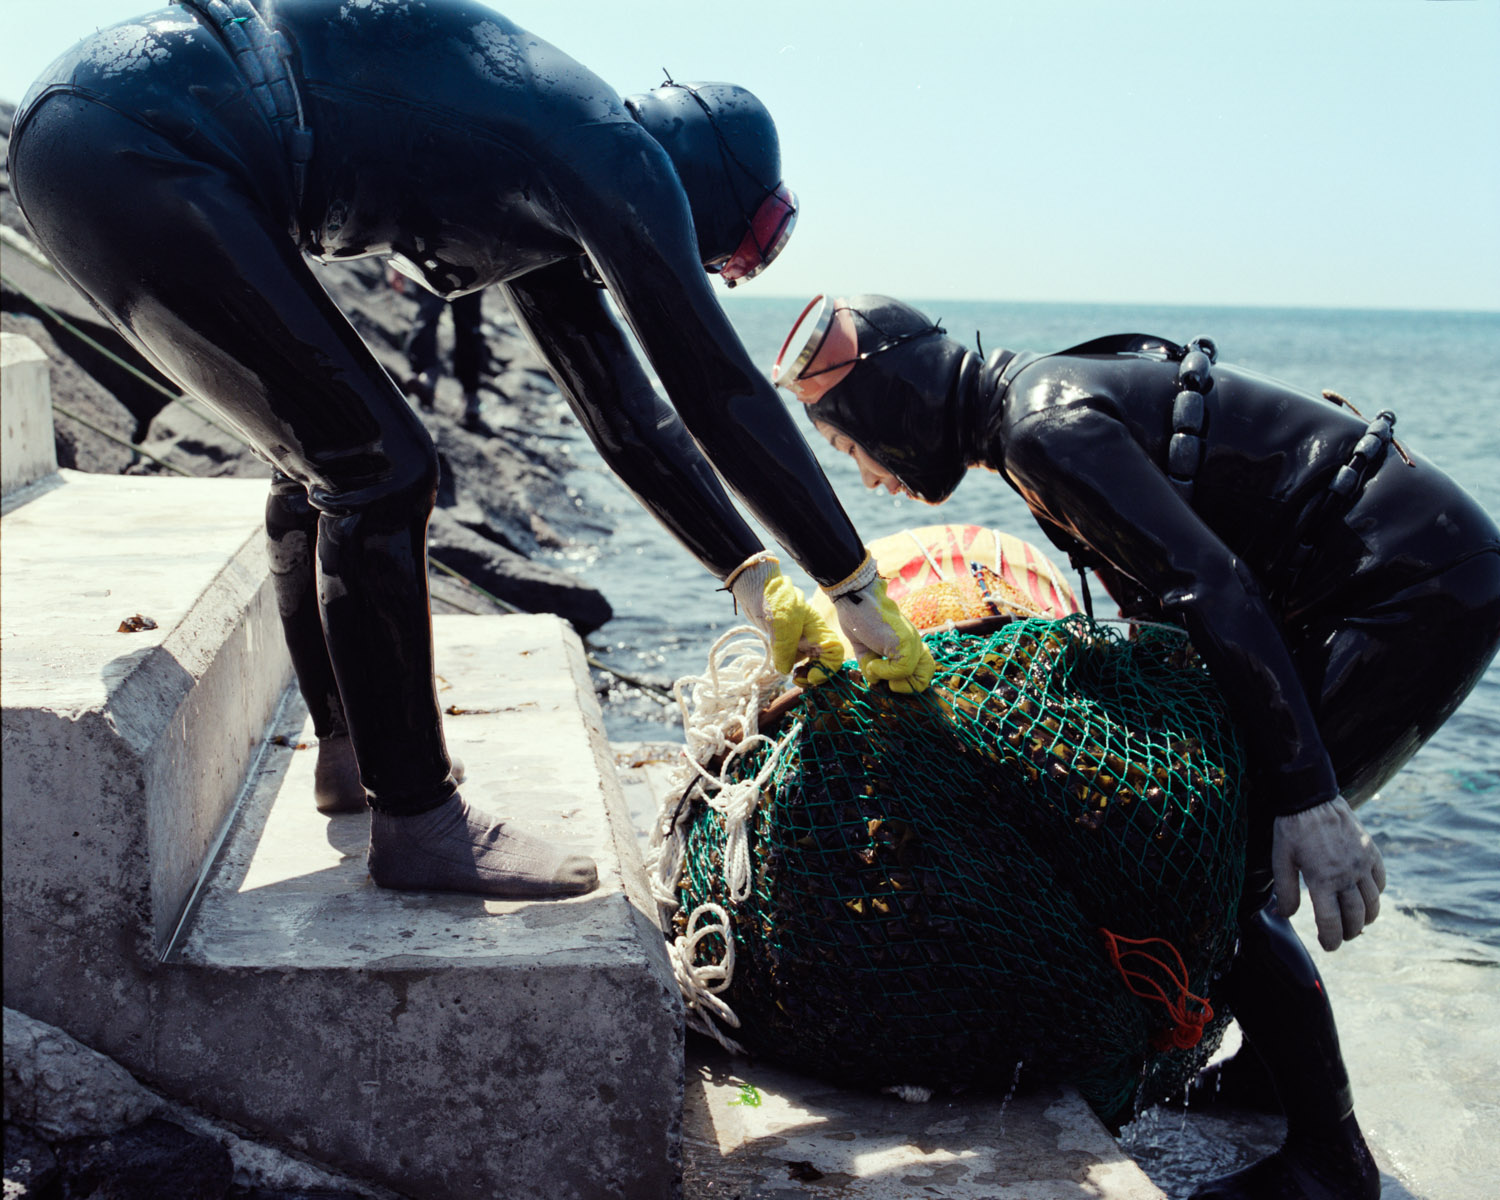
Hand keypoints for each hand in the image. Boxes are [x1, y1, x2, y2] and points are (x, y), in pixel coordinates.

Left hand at [728, 555, 843, 682]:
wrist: (757, 588)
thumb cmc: (775, 603)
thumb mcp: (782, 630)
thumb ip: (785, 654)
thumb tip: (785, 672)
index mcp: (818, 630)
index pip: (834, 653)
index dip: (827, 669)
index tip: (811, 677)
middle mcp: (812, 636)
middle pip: (823, 661)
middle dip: (814, 674)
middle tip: (799, 680)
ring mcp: (800, 638)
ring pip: (808, 661)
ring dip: (802, 672)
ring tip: (792, 676)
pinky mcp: (787, 640)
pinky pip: (793, 657)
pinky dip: (789, 665)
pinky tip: (780, 666)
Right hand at [824, 558, 934, 693]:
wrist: (855, 598)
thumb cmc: (858, 620)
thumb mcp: (866, 650)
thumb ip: (873, 667)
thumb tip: (876, 681)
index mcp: (909, 644)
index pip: (920, 672)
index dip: (903, 682)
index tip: (881, 676)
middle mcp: (915, 643)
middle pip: (924, 678)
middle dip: (903, 686)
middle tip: (882, 677)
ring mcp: (913, 643)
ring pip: (916, 678)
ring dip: (895, 680)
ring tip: (877, 669)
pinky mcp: (905, 643)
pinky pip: (901, 671)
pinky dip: (882, 671)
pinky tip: (870, 660)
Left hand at [1272, 795, 1384, 950]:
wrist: (1312, 798)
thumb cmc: (1292, 829)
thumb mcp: (1281, 860)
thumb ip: (1285, 890)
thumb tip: (1285, 915)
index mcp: (1322, 879)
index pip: (1331, 922)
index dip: (1331, 940)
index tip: (1328, 946)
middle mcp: (1346, 874)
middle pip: (1356, 917)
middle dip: (1349, 932)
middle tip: (1341, 936)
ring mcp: (1362, 863)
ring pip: (1373, 903)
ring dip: (1366, 918)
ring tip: (1355, 922)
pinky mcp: (1371, 852)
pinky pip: (1380, 882)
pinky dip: (1375, 895)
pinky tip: (1365, 897)